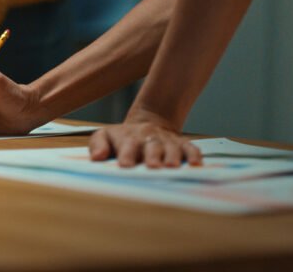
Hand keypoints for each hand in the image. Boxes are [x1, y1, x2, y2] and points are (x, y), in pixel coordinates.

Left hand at [88, 108, 202, 167]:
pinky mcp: (181, 144)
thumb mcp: (105, 136)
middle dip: (152, 157)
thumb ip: (98, 145)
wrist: (146, 124)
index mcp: (129, 138)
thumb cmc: (122, 138)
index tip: (125, 165)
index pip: (127, 145)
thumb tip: (97, 157)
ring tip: (172, 167)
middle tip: (153, 167)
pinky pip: (190, 148)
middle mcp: (149, 138)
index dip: (127, 155)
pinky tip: (196, 165)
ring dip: (172, 157)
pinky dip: (194, 156)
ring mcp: (166, 141)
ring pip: (171, 148)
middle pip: (151, 146)